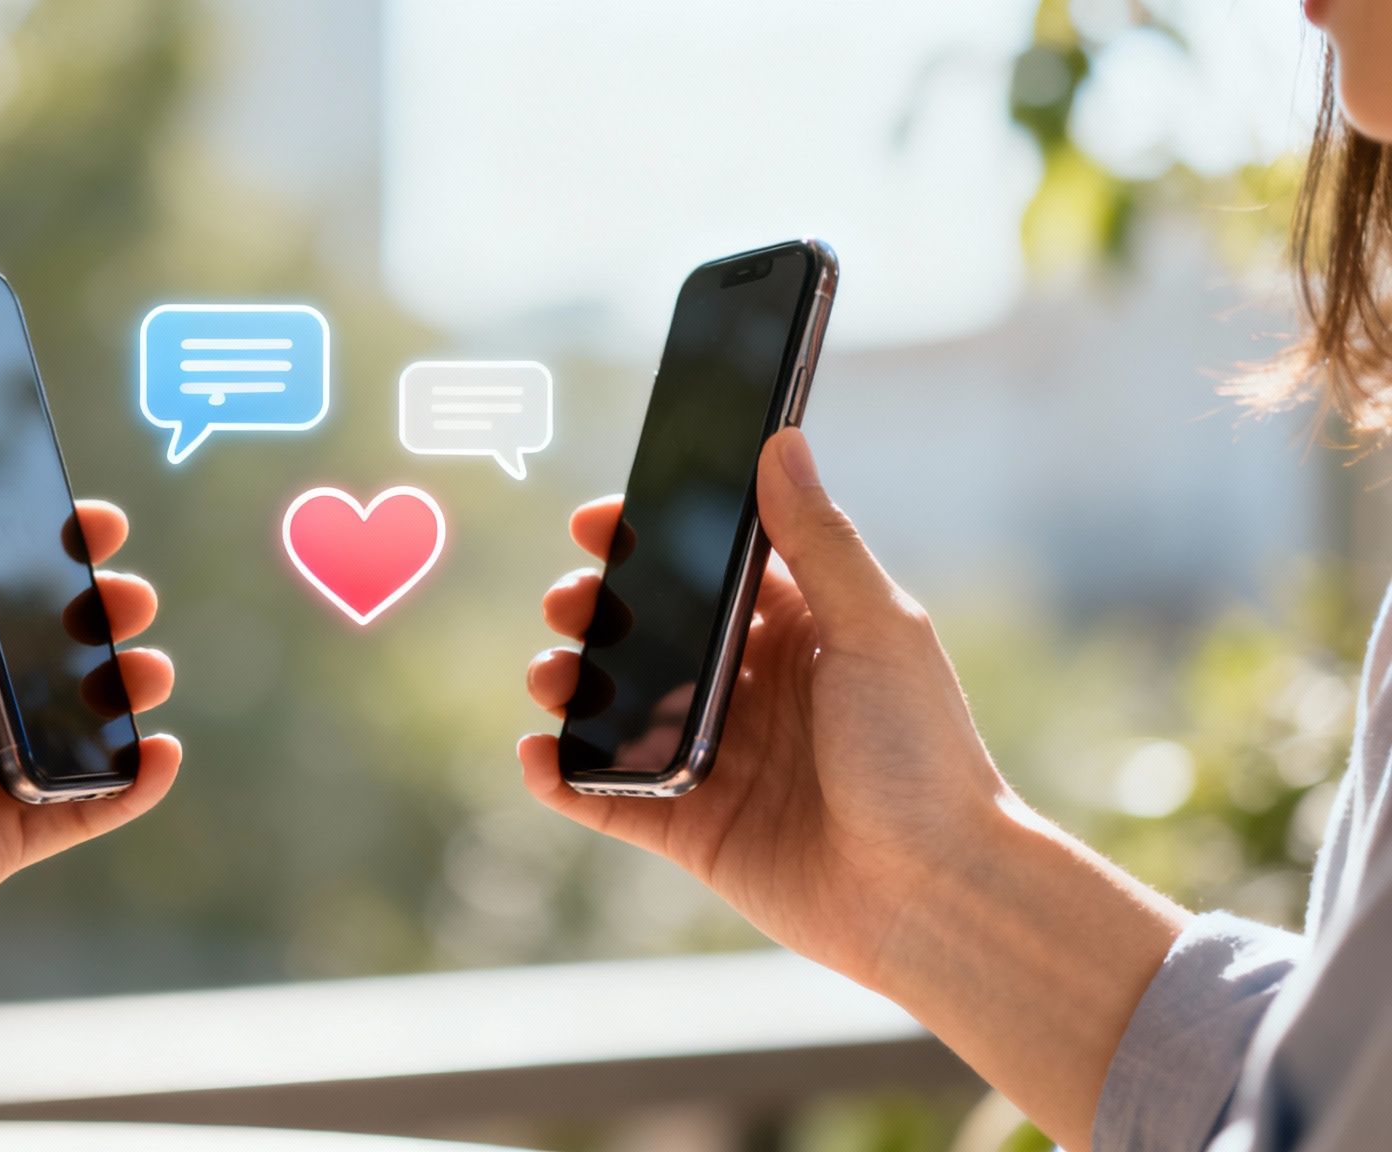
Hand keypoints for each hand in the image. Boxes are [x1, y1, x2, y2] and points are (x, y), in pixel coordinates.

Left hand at [0, 447, 178, 1011]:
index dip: (40, 548)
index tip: (98, 525)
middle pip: (34, 645)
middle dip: (93, 616)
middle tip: (134, 599)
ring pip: (66, 721)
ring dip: (119, 693)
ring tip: (152, 671)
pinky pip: (77, 806)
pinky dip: (126, 784)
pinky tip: (163, 756)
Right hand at [519, 428, 1010, 983]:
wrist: (936, 895)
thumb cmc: (924, 756)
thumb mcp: (876, 629)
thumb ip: (819, 540)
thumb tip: (781, 440)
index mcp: (800, 634)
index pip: (708, 572)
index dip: (649, 544)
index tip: (598, 523)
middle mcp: (753, 691)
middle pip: (650, 635)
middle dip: (597, 611)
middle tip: (569, 601)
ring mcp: (717, 760)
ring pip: (618, 710)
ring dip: (570, 686)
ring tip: (551, 675)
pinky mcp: (691, 828)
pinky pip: (608, 797)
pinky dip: (563, 778)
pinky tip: (537, 756)